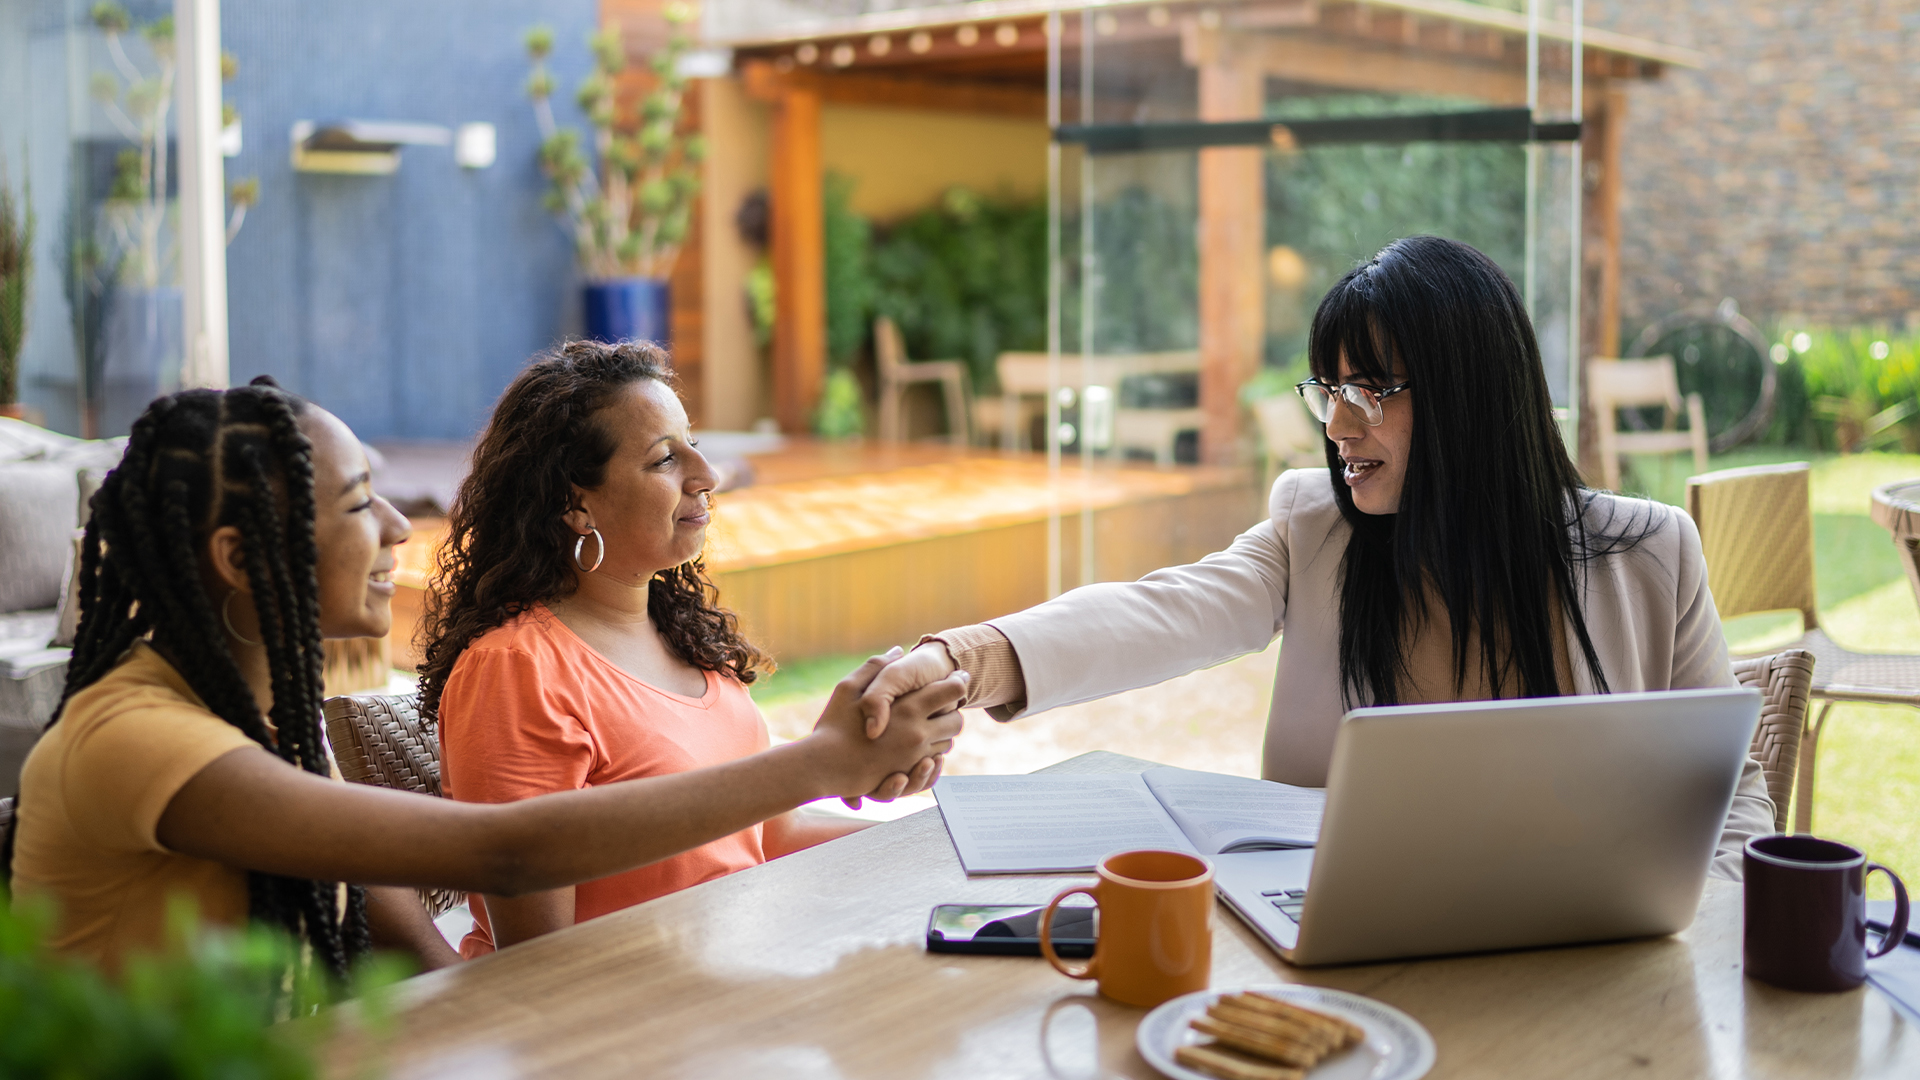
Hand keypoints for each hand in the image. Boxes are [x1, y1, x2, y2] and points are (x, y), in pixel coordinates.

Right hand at [804, 650, 966, 800]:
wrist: (822, 768)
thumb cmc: (832, 726)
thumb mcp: (848, 688)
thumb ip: (875, 667)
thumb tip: (897, 650)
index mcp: (908, 709)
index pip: (951, 691)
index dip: (957, 682)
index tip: (957, 678)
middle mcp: (917, 734)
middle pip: (956, 721)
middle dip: (952, 713)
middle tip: (942, 706)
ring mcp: (914, 759)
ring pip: (946, 745)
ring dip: (941, 735)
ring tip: (927, 725)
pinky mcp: (908, 777)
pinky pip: (934, 767)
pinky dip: (932, 758)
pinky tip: (920, 748)